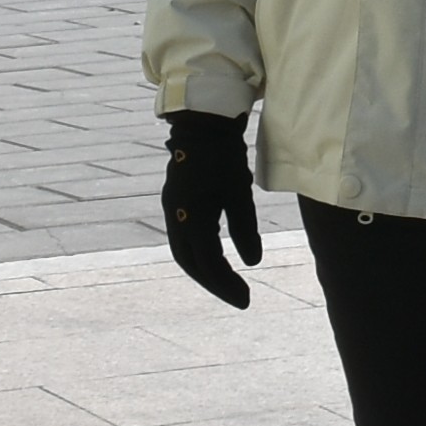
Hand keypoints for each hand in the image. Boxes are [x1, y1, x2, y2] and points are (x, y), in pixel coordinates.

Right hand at [161, 111, 258, 307]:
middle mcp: (176, 217)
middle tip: (240, 297)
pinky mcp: (175, 202)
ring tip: (228, 284)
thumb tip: (253, 262)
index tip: (247, 300)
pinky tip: (216, 259)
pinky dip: (199, 253)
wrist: (202, 124)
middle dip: (215, 283)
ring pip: (184, 252)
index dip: (227, 284)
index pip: (209, 263)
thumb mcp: (240, 193)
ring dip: (205, 271)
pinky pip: (183, 238)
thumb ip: (245, 229)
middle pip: (191, 263)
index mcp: (192, 217)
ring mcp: (172, 209)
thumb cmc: (224, 157)